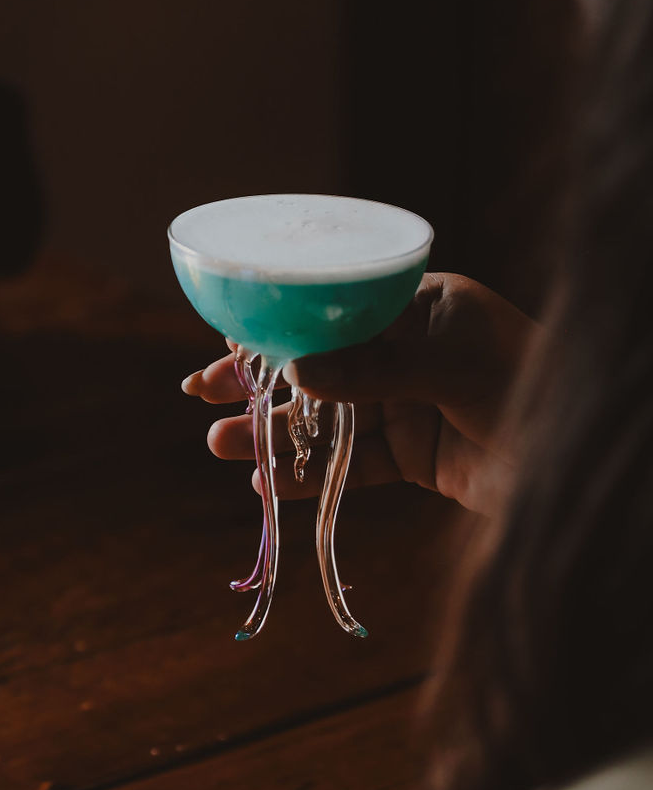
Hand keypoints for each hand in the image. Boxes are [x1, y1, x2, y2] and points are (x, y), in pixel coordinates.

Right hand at [181, 273, 537, 514]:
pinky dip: (313, 476)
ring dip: (277, 434)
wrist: (586, 470)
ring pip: (329, 418)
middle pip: (321, 362)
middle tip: (202, 391)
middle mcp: (411, 350)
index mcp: (423, 306)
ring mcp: (411, 403)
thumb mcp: (451, 369)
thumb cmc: (534, 388)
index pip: (336, 308)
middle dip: (262, 379)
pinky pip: (353, 464)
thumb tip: (296, 372)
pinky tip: (272, 483)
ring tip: (223, 445)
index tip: (228, 338)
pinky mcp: (417, 456)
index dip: (279, 324)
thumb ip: (375, 371)